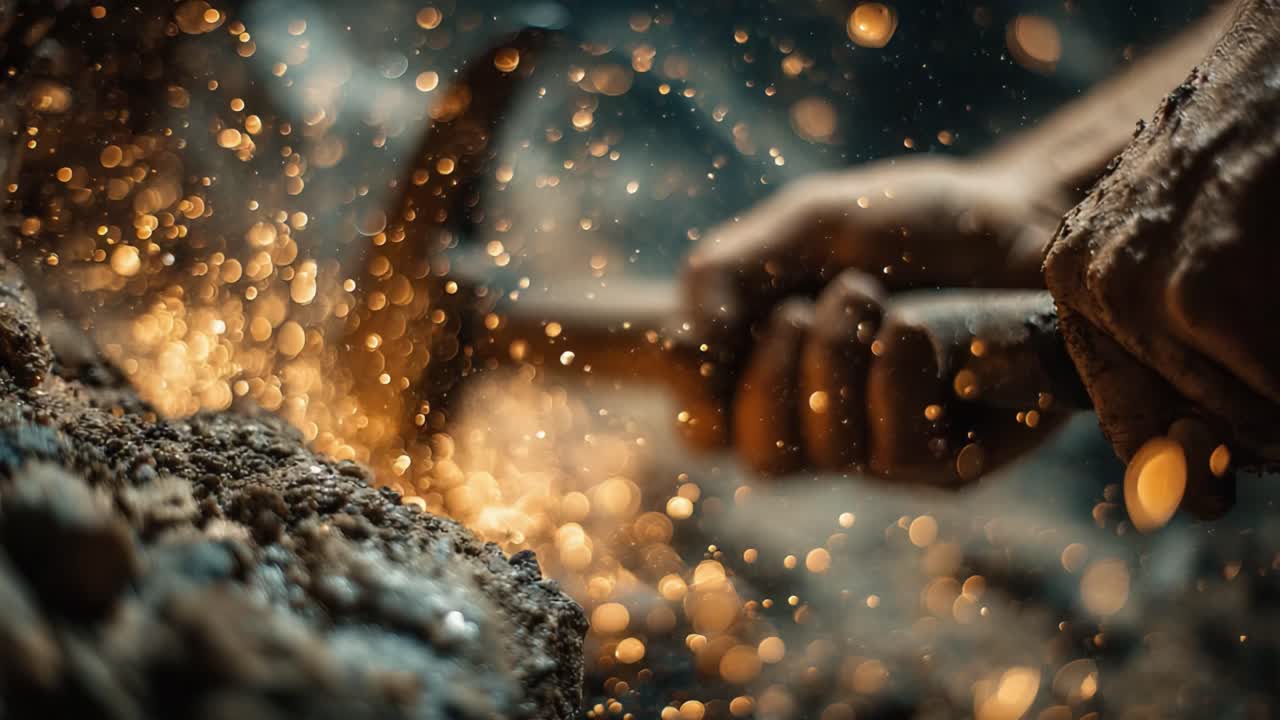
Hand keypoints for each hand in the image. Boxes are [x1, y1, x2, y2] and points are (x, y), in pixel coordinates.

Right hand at [671, 156, 1072, 482]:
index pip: (706, 430)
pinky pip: (899, 454)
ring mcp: (885, 447)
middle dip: (771, 377)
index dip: (697, 399)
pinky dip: (897, 379)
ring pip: (826, 455)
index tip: (708, 346)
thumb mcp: (808, 222)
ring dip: (836, 363)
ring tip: (872, 297)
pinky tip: (917, 328)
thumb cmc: (914, 221)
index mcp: (772, 371)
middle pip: (761, 458)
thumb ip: (730, 269)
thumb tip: (689, 339)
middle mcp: (824, 422)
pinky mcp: (951, 462)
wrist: (1028, 216)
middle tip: (804, 307)